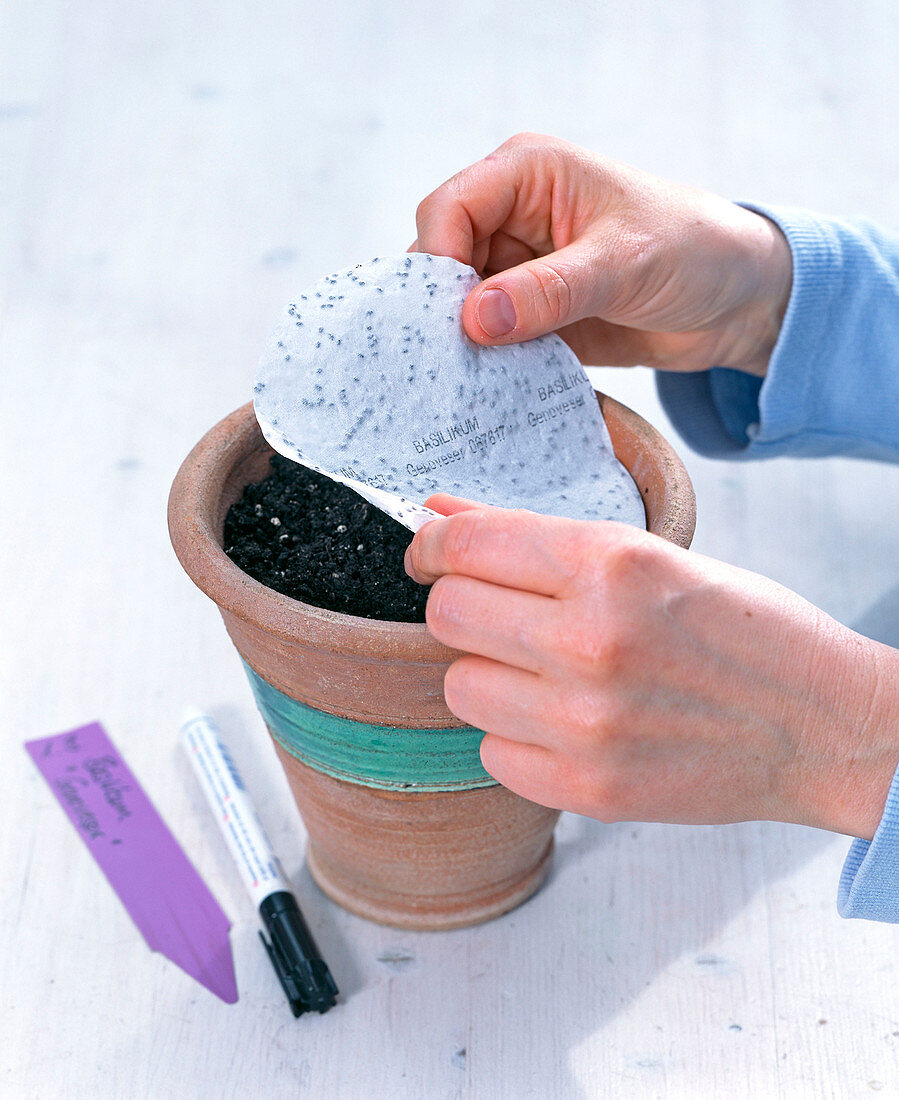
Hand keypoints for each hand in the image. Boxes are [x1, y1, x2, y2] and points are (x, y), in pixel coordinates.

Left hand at [405, 496, 898, 838]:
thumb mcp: (651, 555)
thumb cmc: (743, 629)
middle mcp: (591, 640)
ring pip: (458, 685)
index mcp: (612, 563)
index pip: (465, 544)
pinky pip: (491, 750)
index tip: (430, 553)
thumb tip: (439, 512)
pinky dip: (516, 734)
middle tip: (498, 612)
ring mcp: (585, 723)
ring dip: (488, 673)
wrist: (821, 726)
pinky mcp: (586, 788)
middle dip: (460, 605)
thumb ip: (534, 536)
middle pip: (447, 613)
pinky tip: (567, 720)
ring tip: (546, 671)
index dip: (432, 544)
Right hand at [414, 133, 791, 376]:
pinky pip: (490, 340)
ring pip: (460, 307)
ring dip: (466, 344)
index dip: (438, 262)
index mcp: (527, 173)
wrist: (737, 301)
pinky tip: (496, 389)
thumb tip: (475, 319)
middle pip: (443, 262)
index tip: (453, 319)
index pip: (448, 210)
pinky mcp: (531, 314)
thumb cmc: (695, 250)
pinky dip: (489, 364)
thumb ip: (550, 290)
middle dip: (444, 309)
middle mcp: (512, 216)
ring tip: (474, 381)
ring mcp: (519, 269)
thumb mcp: (624, 264)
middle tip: (454, 359)